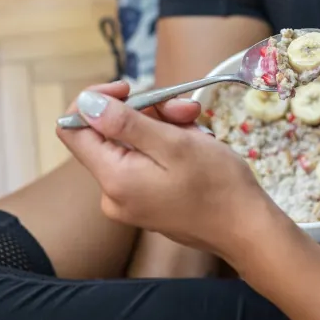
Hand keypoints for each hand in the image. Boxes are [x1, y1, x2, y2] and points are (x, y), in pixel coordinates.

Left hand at [57, 85, 277, 260]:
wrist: (247, 230)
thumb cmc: (217, 186)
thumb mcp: (174, 144)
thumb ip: (125, 123)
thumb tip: (85, 104)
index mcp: (113, 178)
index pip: (72, 129)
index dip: (94, 101)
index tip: (128, 89)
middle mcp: (112, 193)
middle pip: (109, 134)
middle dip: (146, 112)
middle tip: (185, 110)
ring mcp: (129, 201)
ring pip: (132, 144)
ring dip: (163, 127)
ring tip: (197, 129)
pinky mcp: (146, 203)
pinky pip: (146, 162)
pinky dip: (167, 146)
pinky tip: (196, 146)